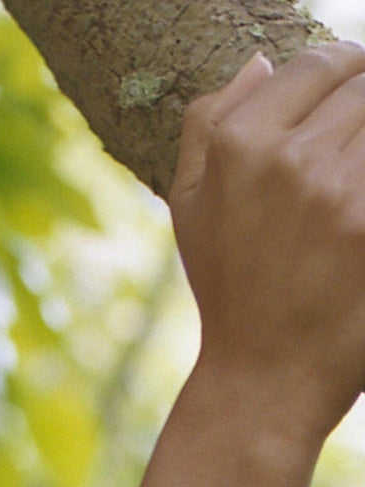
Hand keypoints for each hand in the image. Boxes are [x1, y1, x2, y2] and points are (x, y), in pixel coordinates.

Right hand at [171, 42, 364, 452]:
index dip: (342, 75)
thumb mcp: (189, 208)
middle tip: (348, 163)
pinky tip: (357, 217)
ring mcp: (340, 189)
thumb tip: (259, 64)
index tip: (345, 105)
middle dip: (364, 115)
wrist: (265, 374)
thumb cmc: (229, 290)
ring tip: (348, 193)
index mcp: (238, 145)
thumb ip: (207, 126)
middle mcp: (288, 159)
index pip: (322, 62)